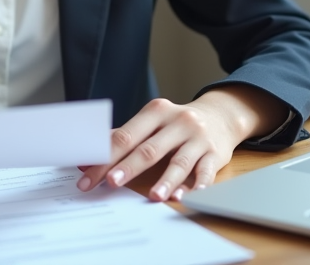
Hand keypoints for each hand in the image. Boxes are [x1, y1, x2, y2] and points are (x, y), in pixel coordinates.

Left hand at [75, 84, 286, 202]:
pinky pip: (205, 172)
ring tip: (154, 197)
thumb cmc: (176, 123)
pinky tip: (185, 197)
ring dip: (165, 180)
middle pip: (149, 148)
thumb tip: (89, 159)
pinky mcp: (215, 154)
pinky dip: (196, 186)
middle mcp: (177, 122)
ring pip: (179, 162)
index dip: (106, 157)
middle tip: (112, 182)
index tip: (89, 177)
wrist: (220, 115)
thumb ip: (124, 138)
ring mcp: (197, 138)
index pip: (126, 136)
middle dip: (129, 167)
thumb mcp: (152, 122)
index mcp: (156, 111)